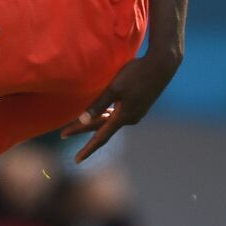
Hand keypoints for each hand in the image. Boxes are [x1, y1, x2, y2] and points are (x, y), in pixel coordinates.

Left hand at [61, 51, 181, 161]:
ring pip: (110, 120)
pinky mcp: (139, 105)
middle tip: (63, 134)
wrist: (163, 64)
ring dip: (94, 122)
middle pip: (102, 127)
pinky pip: (118, 114)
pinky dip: (106, 115)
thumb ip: (98, 104)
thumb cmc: (136, 74)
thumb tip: (82, 120)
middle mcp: (131, 118)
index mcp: (123, 117)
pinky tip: (102, 113)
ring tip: (77, 125)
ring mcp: (136, 112)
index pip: (101, 137)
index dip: (88, 149)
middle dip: (82, 129)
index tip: (77, 160)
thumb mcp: (114, 88)